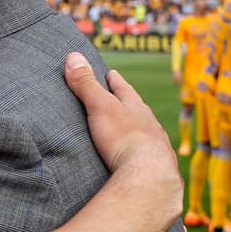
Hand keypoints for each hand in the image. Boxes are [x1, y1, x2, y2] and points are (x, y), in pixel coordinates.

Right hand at [64, 52, 181, 219]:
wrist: (149, 175)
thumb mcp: (100, 107)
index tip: (112, 73)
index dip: (115, 81)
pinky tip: (138, 159)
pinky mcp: (156, 168)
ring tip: (130, 129)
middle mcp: (150, 124)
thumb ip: (86, 84)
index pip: (124, 89)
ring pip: (146, 132)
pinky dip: (141, 153)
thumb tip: (73, 56)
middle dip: (128, 104)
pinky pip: (148, 156)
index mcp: (136, 108)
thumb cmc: (124, 138)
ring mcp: (156, 146)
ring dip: (137, 129)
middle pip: (137, 110)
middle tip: (121, 98)